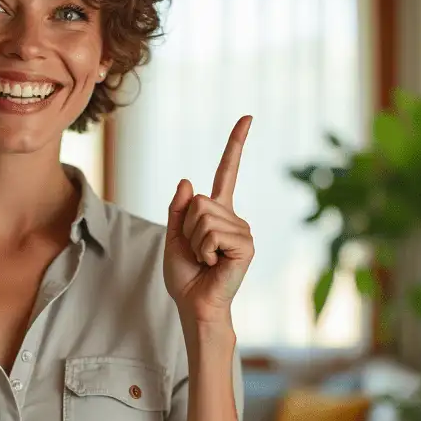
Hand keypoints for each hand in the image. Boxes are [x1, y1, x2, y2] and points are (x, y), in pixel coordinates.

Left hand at [164, 116, 254, 327]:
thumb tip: (187, 180)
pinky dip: (203, 251)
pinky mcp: (246, 244)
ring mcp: (242, 230)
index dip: (236, 145)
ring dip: (194, 241)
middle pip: (198, 200)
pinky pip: (211, 233)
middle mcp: (234, 218)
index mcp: (218, 213)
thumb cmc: (185, 275)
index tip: (248, 117)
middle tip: (196, 252)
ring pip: (203, 216)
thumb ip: (178, 209)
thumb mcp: (173, 236)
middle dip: (186, 227)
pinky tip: (213, 265)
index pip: (228, 172)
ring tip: (205, 260)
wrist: (194, 303)